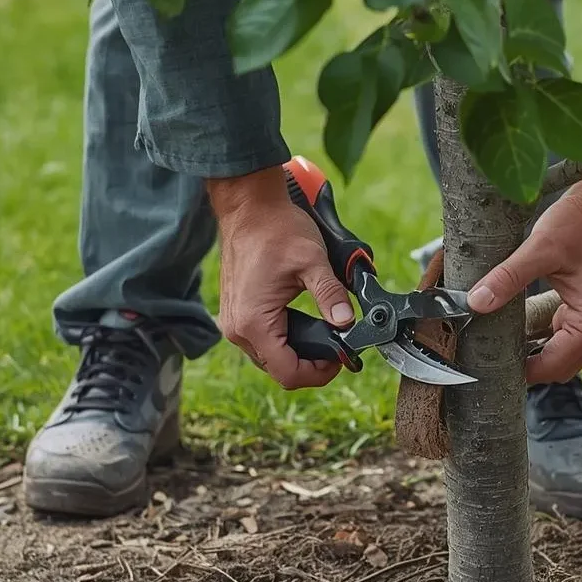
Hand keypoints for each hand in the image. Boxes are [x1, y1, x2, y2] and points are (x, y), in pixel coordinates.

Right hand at [207, 167, 354, 389]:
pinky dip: (285, 338)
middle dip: (311, 364)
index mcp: (254, 322)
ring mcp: (234, 322)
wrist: (248, 207)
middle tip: (338, 345)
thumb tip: (348, 323)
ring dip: (298, 351)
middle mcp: (238, 329)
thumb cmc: (276, 229)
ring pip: (270, 357)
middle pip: (279, 369)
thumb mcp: (312, 262)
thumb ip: (331, 296)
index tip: (340, 359)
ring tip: (325, 333)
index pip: (288, 373)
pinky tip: (304, 322)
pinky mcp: (236, 313)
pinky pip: (262, 340)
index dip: (319, 374)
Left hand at [466, 165, 581, 383]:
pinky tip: (510, 325)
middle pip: (552, 368)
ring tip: (491, 337)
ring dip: (527, 350)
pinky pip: (558, 340)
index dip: (515, 369)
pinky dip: (536, 337)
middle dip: (519, 363)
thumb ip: (508, 277)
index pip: (548, 368)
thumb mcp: (542, 247)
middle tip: (481, 349)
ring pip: (555, 356)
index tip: (482, 362)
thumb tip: (475, 302)